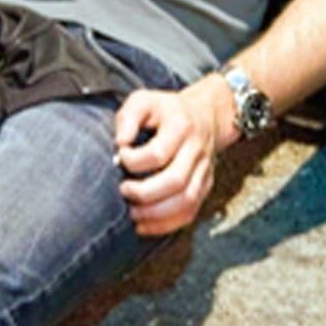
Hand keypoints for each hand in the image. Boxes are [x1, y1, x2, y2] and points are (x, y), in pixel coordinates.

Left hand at [111, 79, 231, 235]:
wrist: (206, 115)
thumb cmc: (167, 110)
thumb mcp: (144, 100)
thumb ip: (128, 117)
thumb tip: (120, 142)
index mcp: (181, 126)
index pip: (158, 153)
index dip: (133, 160)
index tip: (120, 156)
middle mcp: (196, 150)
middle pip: (175, 181)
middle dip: (144, 193)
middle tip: (123, 190)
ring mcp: (204, 170)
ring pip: (186, 201)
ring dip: (156, 214)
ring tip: (132, 213)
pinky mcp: (205, 186)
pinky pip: (190, 212)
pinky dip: (167, 224)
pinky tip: (144, 225)